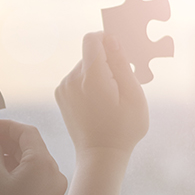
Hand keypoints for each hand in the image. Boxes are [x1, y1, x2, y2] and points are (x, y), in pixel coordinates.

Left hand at [55, 31, 147, 156]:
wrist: (100, 155)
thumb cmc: (123, 128)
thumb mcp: (134, 95)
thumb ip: (122, 64)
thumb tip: (112, 40)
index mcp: (91, 76)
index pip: (92, 39)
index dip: (107, 40)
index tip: (120, 54)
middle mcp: (71, 78)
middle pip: (90, 54)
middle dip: (106, 62)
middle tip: (120, 86)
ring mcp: (63, 87)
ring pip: (84, 66)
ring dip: (98, 74)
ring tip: (110, 98)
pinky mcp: (61, 95)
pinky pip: (77, 79)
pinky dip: (89, 84)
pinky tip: (99, 103)